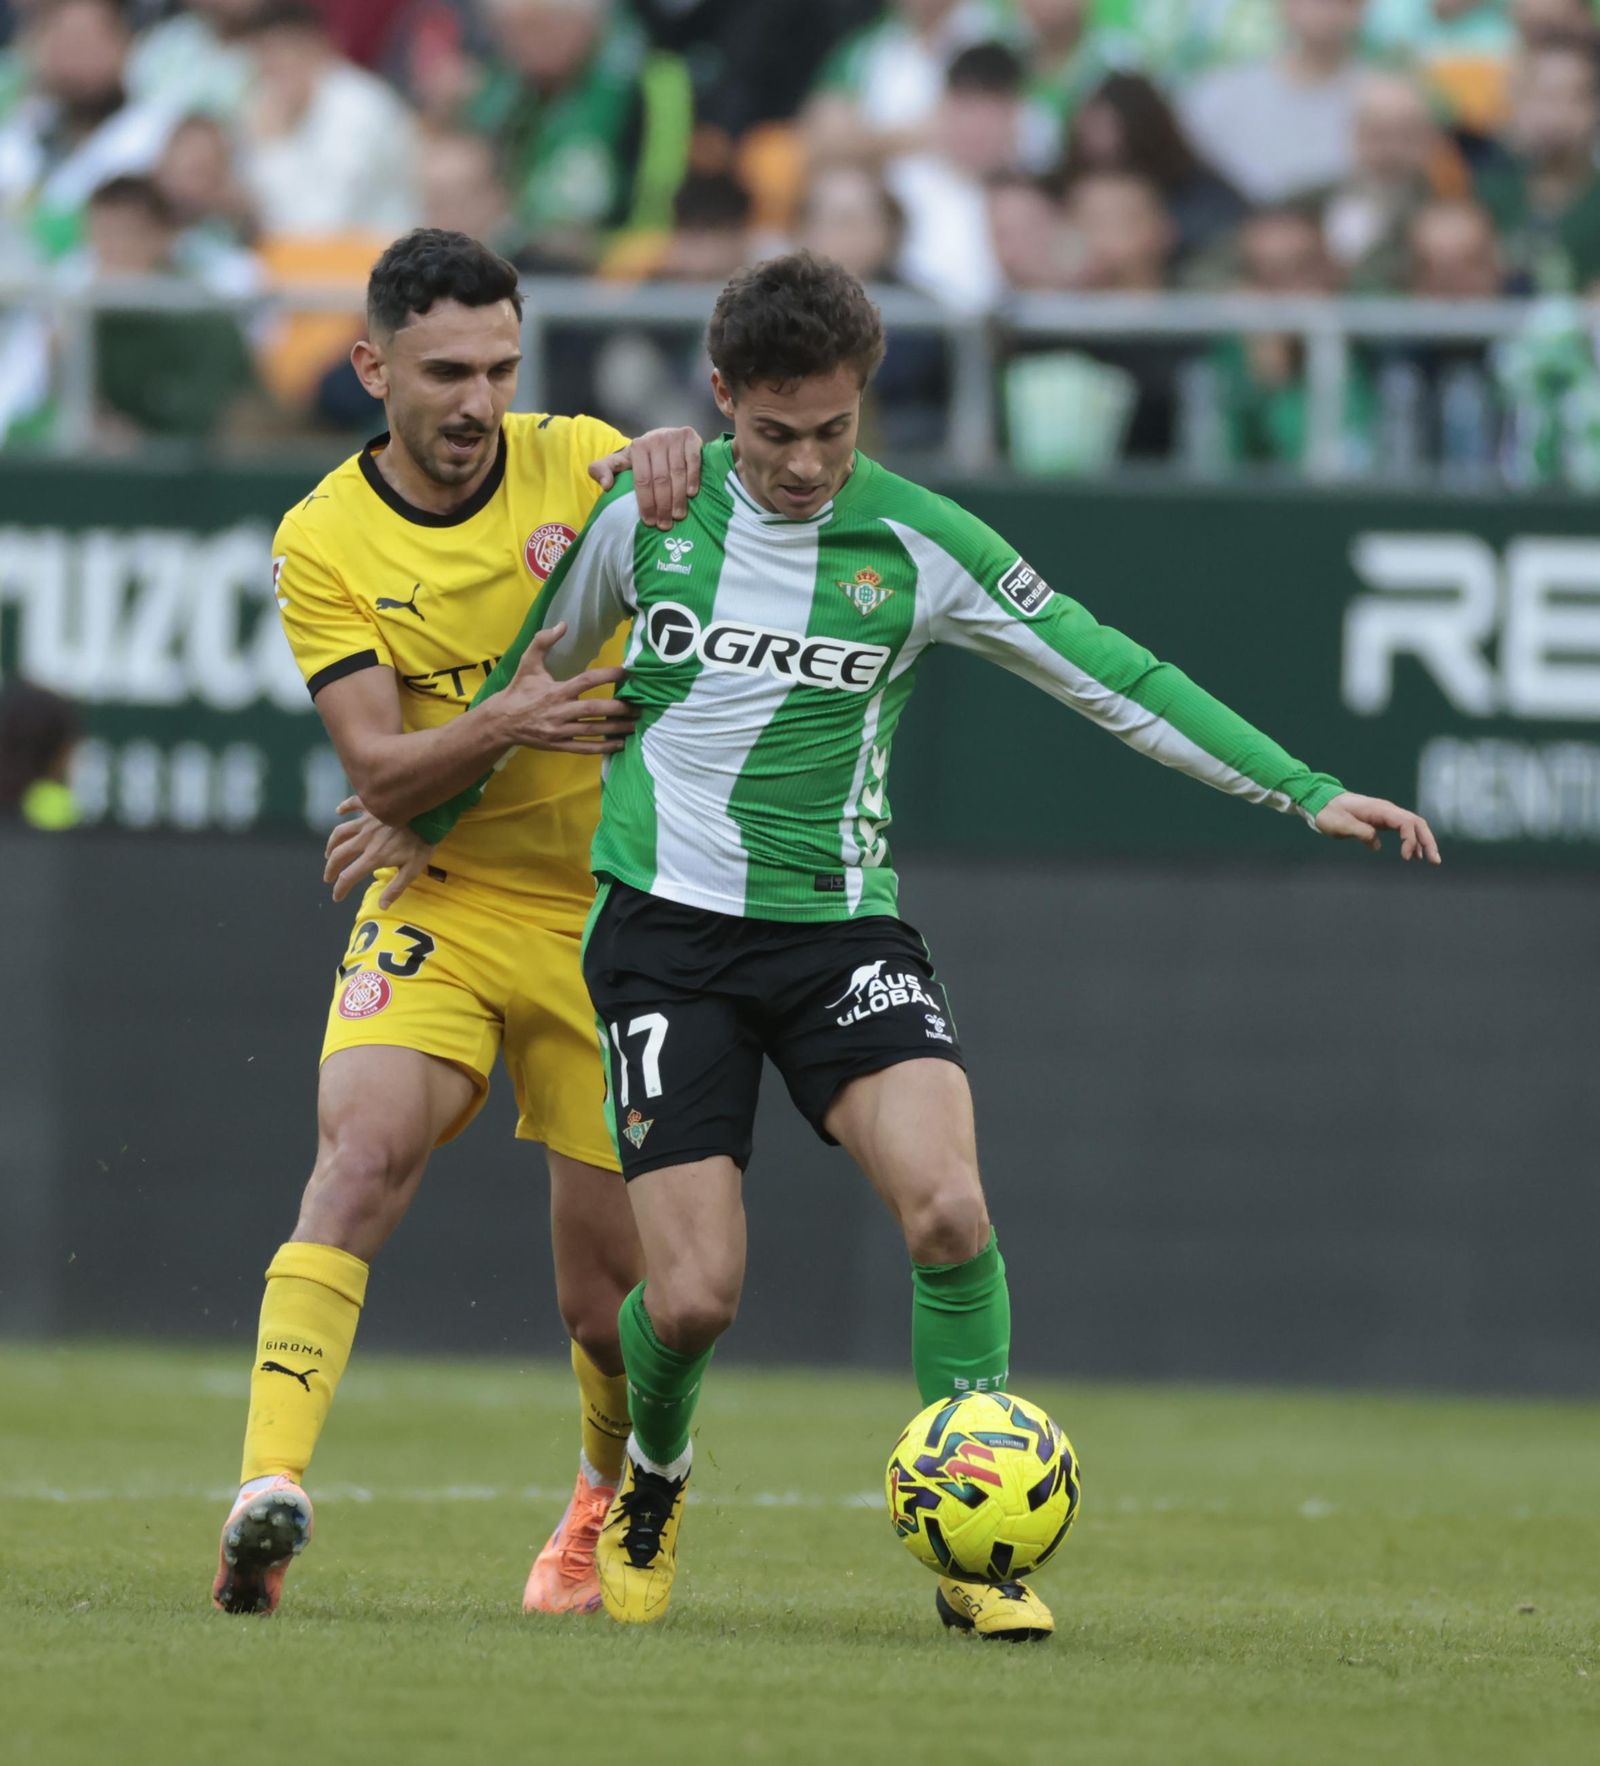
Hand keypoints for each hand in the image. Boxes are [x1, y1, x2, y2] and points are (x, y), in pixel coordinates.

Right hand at [324, 796, 435, 906]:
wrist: (429, 813)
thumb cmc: (423, 841)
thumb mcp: (413, 869)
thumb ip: (396, 887)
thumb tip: (382, 906)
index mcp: (374, 857)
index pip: (348, 876)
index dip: (340, 889)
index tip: (337, 897)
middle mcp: (364, 840)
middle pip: (339, 855)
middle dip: (330, 869)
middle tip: (328, 877)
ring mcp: (366, 822)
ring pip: (340, 833)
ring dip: (332, 844)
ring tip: (329, 853)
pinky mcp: (371, 807)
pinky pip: (353, 804)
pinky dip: (344, 808)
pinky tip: (339, 811)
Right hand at [496, 623, 636, 752]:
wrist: (502, 721)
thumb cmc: (519, 690)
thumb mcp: (527, 663)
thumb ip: (543, 642)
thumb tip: (562, 624)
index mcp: (556, 690)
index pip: (587, 681)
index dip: (609, 675)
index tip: (627, 672)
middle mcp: (560, 711)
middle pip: (594, 710)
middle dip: (618, 708)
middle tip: (638, 706)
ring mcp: (560, 731)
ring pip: (593, 730)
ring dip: (616, 728)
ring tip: (635, 725)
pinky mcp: (559, 745)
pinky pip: (585, 748)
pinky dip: (603, 748)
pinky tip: (619, 745)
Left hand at [589, 426, 701, 529]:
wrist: (665, 437)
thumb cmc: (642, 457)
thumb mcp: (619, 461)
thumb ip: (602, 470)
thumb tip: (606, 486)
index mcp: (637, 446)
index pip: (642, 480)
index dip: (646, 503)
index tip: (649, 522)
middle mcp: (656, 439)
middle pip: (660, 479)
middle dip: (662, 505)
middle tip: (665, 525)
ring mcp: (674, 436)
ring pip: (677, 473)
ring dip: (678, 498)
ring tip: (678, 516)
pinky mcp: (691, 437)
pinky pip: (693, 462)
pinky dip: (692, 479)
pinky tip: (691, 494)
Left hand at [1314, 792, 1440, 863]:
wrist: (1321, 802)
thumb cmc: (1329, 813)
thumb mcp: (1340, 824)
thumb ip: (1360, 832)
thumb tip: (1375, 844)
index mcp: (1380, 809)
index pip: (1406, 822)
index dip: (1411, 840)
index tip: (1405, 858)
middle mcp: (1387, 810)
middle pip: (1417, 823)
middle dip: (1428, 841)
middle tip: (1435, 862)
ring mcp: (1386, 814)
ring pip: (1413, 826)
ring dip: (1423, 842)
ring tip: (1431, 861)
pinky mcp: (1381, 820)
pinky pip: (1403, 829)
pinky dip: (1411, 841)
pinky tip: (1413, 855)